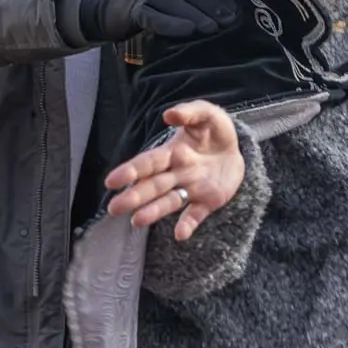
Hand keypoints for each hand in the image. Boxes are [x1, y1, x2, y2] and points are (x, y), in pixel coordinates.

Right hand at [79, 0, 238, 41]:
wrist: (108, 4)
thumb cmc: (149, 3)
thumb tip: (226, 14)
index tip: (233, 13)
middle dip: (209, 6)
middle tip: (226, 23)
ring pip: (172, 0)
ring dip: (194, 14)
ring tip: (210, 29)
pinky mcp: (134, 10)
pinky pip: (153, 16)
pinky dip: (170, 23)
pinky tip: (185, 31)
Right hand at [105, 101, 243, 240]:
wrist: (236, 148)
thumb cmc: (214, 130)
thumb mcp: (206, 114)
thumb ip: (189, 113)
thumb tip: (168, 115)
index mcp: (172, 153)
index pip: (148, 163)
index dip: (130, 171)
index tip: (112, 181)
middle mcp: (176, 174)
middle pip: (152, 186)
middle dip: (134, 196)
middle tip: (114, 208)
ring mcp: (191, 190)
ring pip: (168, 202)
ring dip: (153, 212)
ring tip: (136, 221)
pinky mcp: (207, 202)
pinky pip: (195, 215)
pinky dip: (187, 225)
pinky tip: (180, 235)